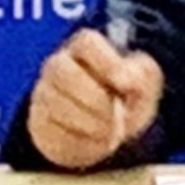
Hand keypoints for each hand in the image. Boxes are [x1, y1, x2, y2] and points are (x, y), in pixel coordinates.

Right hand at [21, 28, 163, 169]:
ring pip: (54, 103)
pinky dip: (78, 141)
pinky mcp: (39, 123)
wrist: (108, 129)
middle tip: (114, 117)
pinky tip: (95, 142)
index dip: (107, 62)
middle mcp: (58, 64)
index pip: (87, 43)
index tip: (125, 86)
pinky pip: (51, 131)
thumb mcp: (144, 82)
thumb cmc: (125, 96)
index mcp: (86, 47)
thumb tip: (127, 81)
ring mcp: (44, 92)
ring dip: (87, 123)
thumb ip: (141, 75)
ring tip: (109, 132)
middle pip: (61, 70)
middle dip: (92, 97)